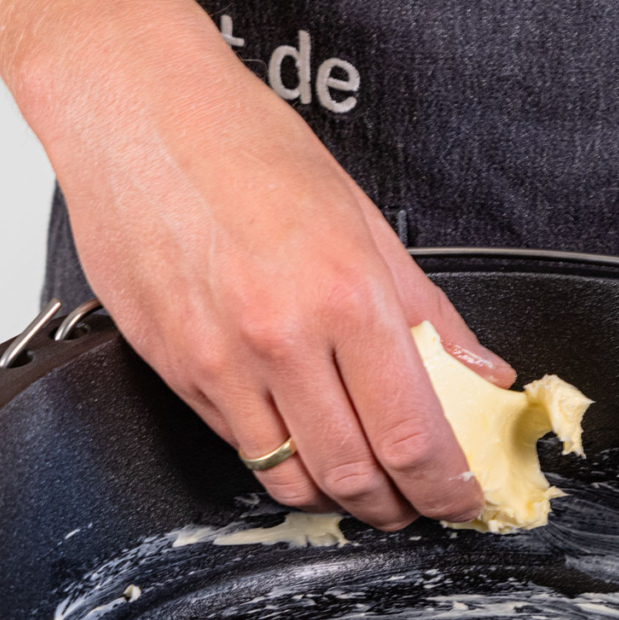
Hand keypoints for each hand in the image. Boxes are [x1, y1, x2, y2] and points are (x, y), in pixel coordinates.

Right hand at [35, 43, 513, 530]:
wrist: (136, 111)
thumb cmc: (247, 147)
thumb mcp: (364, 221)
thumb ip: (428, 314)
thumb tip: (482, 373)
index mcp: (344, 295)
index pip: (413, 437)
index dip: (448, 488)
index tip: (463, 498)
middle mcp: (279, 339)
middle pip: (355, 476)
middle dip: (401, 508)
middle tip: (422, 502)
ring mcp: (219, 363)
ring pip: (290, 480)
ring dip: (340, 499)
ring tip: (368, 484)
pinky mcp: (174, 372)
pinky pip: (240, 447)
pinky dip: (283, 460)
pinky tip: (306, 439)